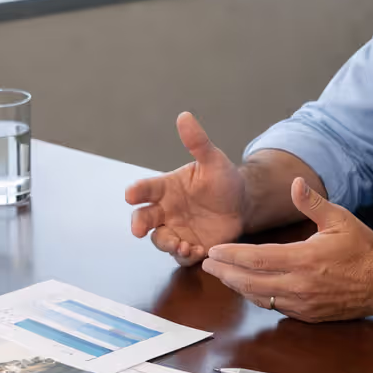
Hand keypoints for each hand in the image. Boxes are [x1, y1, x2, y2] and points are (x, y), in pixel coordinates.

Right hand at [125, 112, 246, 266]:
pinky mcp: (190, 246)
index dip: (136, 191)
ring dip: (166, 243)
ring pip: (160, 240)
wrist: (243, 204)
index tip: (130, 195)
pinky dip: (185, 255)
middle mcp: (166, 210)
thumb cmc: (223, 180)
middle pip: (143, 218)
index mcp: (166, 188)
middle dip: (138, 224)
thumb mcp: (213, 160)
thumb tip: (184, 116)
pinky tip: (196, 251)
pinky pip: (181, 256)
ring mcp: (176, 230)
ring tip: (181, 245)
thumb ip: (198, 142)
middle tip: (138, 230)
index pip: (145, 188)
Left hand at [201, 178, 372, 322]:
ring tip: (222, 275)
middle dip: (225, 273)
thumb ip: (313, 203)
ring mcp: (302, 303)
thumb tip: (294, 183)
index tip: (214, 251)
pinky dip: (257, 297)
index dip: (231, 256)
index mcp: (305, 259)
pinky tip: (248, 288)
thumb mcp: (340, 219)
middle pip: (250, 282)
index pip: (256, 258)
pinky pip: (274, 307)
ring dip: (237, 287)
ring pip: (259, 297)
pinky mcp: (306, 315)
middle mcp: (300, 285)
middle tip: (207, 265)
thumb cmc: (364, 251)